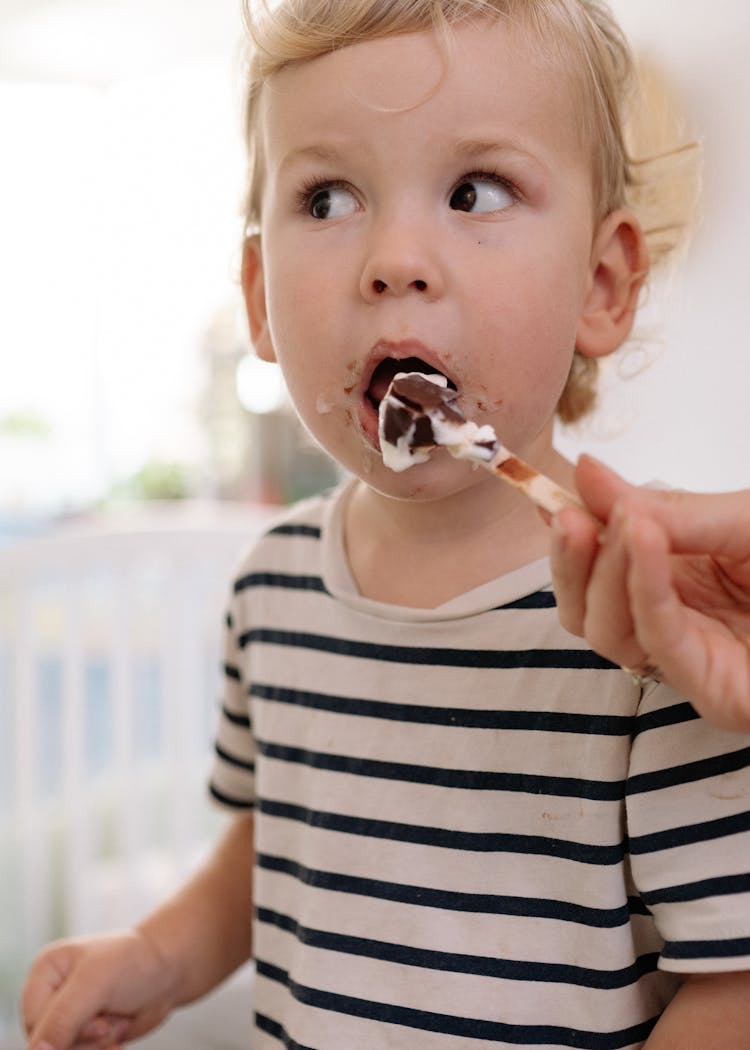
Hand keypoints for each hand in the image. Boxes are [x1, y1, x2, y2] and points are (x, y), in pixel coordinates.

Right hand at [22, 930, 177, 1049]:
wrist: (171, 970)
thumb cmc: (135, 963)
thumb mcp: (96, 984)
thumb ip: (62, 1018)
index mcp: (46, 970)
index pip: (34, 1021)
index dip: (62, 1031)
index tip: (97, 1022)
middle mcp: (53, 992)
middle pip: (49, 1041)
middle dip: (85, 1038)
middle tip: (107, 1024)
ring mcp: (71, 1013)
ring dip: (97, 1045)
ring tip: (117, 1021)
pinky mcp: (87, 1031)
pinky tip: (118, 1043)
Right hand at [550, 455, 749, 731]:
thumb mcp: (740, 517)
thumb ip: (663, 507)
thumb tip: (585, 474)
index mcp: (675, 580)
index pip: (596, 568)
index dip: (566, 535)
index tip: (547, 495)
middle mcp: (675, 623)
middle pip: (585, 611)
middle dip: (571, 563)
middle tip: (570, 516)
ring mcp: (694, 662)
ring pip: (607, 636)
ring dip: (602, 576)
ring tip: (619, 525)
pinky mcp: (718, 696)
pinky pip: (660, 645)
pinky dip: (642, 591)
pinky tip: (641, 544)